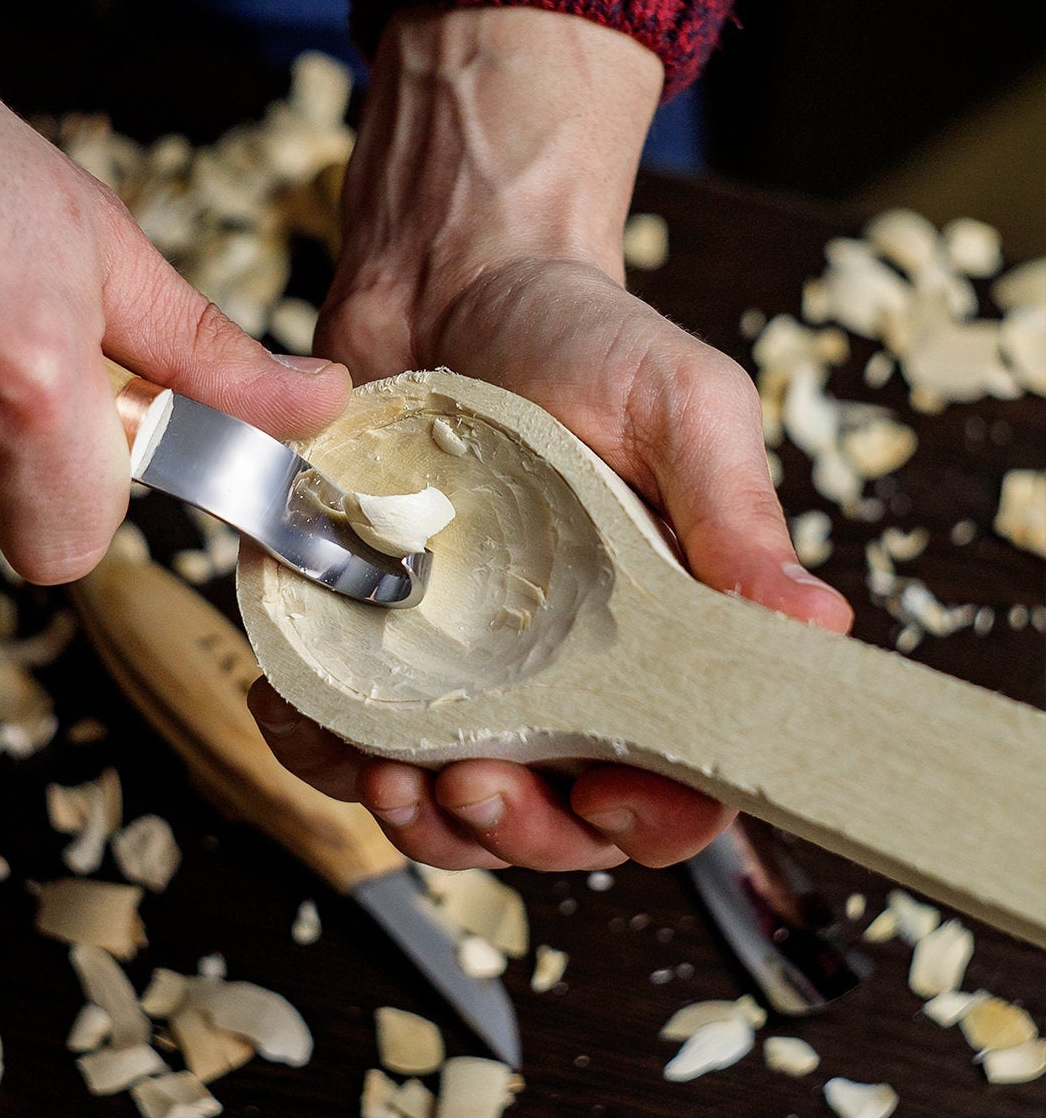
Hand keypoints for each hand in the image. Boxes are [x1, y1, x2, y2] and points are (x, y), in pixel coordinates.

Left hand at [251, 7, 850, 872]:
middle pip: (545, 821)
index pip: (668, 781)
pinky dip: (314, 745)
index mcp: (648, 646)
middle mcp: (552, 678)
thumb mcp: (683, 408)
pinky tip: (302, 720)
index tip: (608, 799)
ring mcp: (449, 668)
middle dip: (508, 833)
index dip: (647, 819)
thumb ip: (735, 516)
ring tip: (387, 775)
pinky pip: (333, 727)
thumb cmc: (585, 344)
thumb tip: (815, 624)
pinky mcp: (358, 635)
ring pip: (435, 799)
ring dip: (411, 816)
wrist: (455, 284)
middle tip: (473, 787)